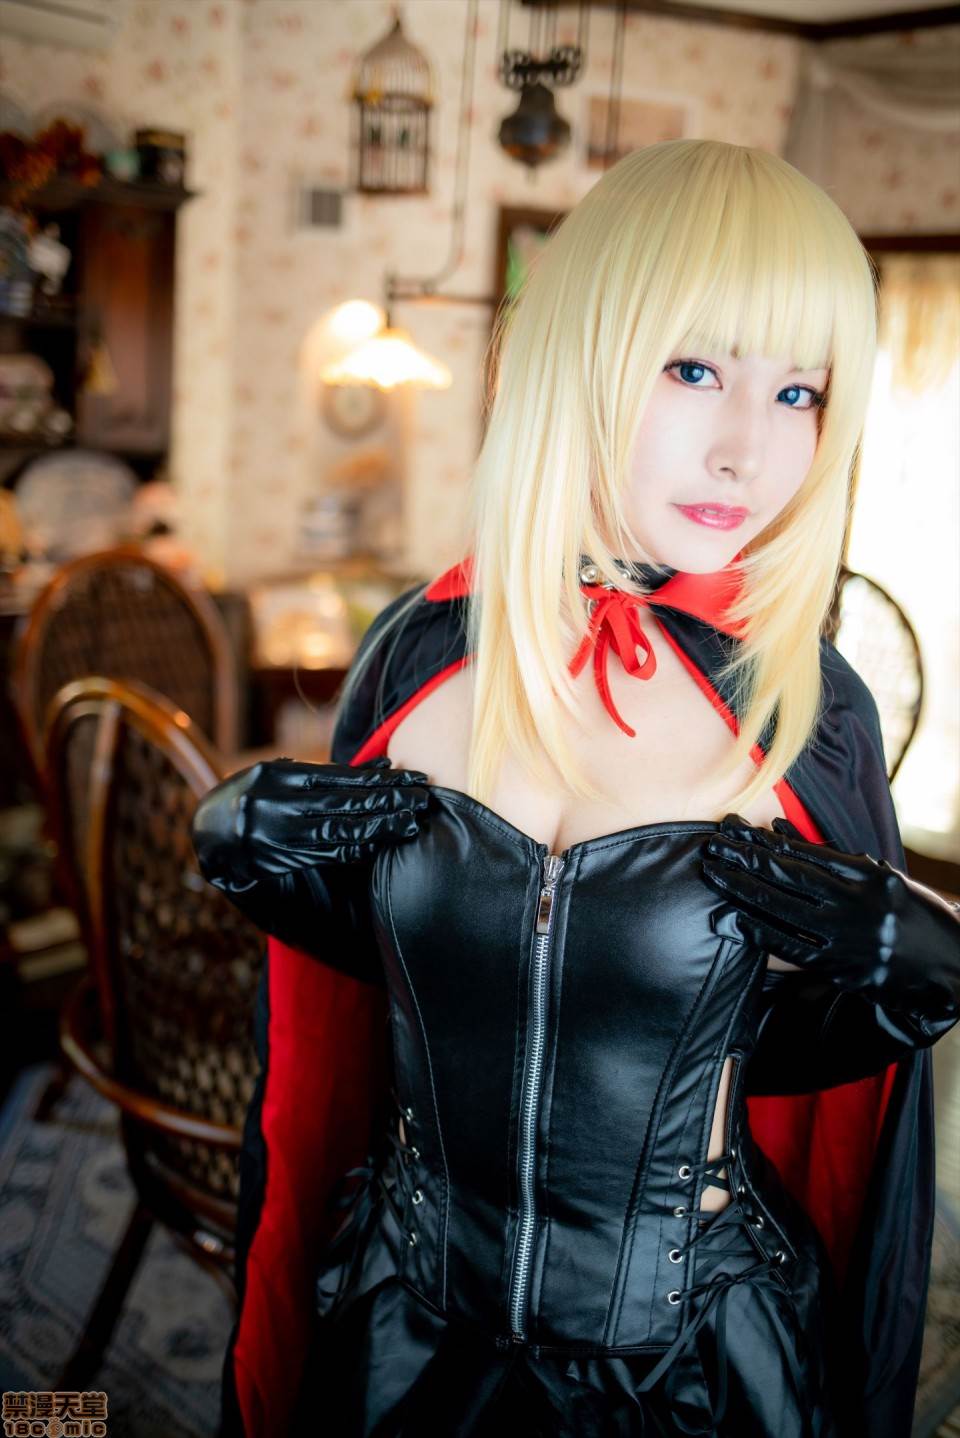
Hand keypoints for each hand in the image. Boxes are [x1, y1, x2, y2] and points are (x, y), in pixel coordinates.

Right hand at [191, 755, 431, 888]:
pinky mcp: (279, 858)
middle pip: (344, 803)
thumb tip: (382, 767)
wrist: (207, 833)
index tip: (412, 778)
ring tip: (410, 824)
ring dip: (379, 827)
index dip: (380, 779)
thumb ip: (326, 774)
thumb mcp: (279, 774)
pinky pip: (324, 854)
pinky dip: (355, 848)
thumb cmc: (252, 795)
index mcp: (279, 776)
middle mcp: (277, 804)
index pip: (340, 777)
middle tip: (422, 800)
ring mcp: (277, 834)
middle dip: (387, 801)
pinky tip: (379, 844)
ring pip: (339, 831)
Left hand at [701, 814, 959, 1020]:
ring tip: (714, 875)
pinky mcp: (845, 968)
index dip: (763, 843)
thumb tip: (776, 827)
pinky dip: (762, 932)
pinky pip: (794, 948)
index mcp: (868, 875)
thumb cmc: (909, 912)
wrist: (951, 963)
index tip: (732, 832)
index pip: (805, 854)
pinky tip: (735, 919)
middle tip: (711, 848)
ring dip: (744, 892)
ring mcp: (850, 937)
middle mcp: (858, 903)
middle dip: (746, 862)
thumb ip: (827, 856)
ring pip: (786, 910)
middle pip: (790, 878)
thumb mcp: (877, 876)